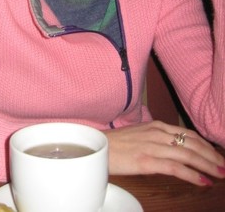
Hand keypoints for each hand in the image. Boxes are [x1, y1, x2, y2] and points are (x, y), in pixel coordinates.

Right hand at [105, 121, 224, 185]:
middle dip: (211, 155)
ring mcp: (152, 146)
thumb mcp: (138, 135)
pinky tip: (202, 181)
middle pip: (191, 143)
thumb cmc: (115, 144)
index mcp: (155, 126)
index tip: (216, 155)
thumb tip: (171, 147)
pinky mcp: (147, 161)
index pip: (187, 134)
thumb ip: (155, 138)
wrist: (95, 147)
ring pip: (187, 155)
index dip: (205, 145)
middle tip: (224, 166)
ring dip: (207, 165)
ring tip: (219, 174)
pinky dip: (192, 174)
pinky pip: (175, 167)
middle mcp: (156, 133)